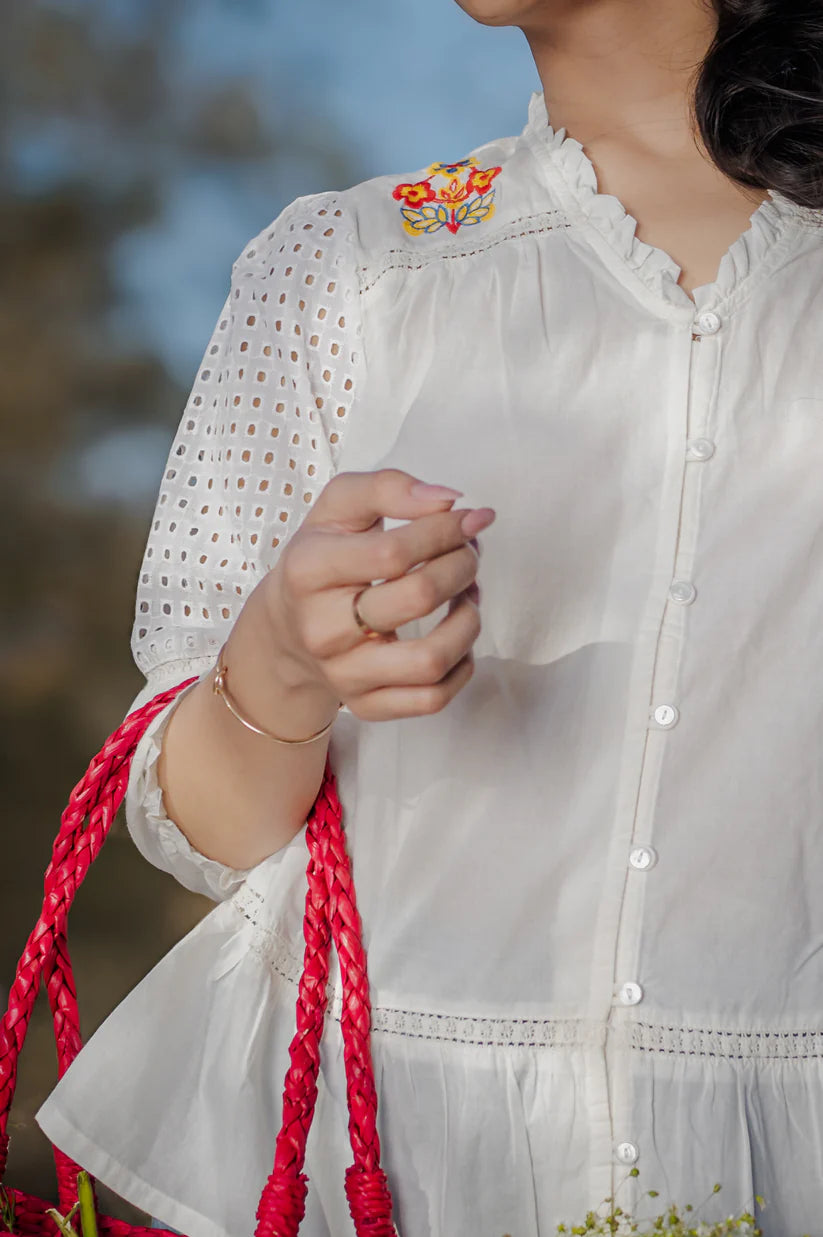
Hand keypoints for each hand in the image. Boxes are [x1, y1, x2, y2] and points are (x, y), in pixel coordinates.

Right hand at [260, 468, 495, 720]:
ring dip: (469, 621)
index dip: (445, 531)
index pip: (393, 552)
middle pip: (419, 598)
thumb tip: (449, 501)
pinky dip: (462, 667)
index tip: (471, 518)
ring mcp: (343, 673)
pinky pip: (432, 699)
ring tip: (468, 595)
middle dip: (462, 566)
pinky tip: (457, 638)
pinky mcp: (365, 705)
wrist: (285, 628)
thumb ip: (387, 488)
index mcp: (308, 570)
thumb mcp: (337, 508)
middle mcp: (321, 628)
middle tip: (468, 552)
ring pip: (431, 660)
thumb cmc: (321, 559)